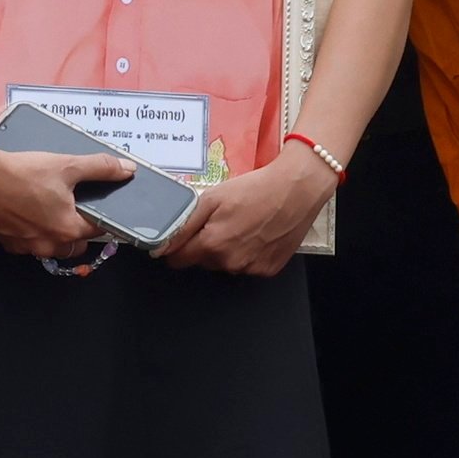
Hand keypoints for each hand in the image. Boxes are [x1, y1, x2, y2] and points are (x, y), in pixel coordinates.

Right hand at [0, 146, 133, 259]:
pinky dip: (35, 231)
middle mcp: (48, 245)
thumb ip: (101, 167)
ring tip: (52, 205)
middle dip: (80, 229)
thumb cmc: (23, 173)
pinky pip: (30, 243)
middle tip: (77, 205)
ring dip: (57, 232)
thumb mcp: (68, 165)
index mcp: (67, 230)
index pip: (99, 230)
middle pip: (76, 244)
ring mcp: (26, 247)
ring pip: (52, 246)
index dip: (104, 216)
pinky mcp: (7, 243)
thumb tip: (127, 169)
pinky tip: (30, 209)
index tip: (104, 206)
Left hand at [158, 150, 334, 275]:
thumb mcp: (213, 197)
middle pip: (204, 261)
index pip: (178, 260)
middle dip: (207, 244)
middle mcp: (229, 262)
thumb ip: (183, 225)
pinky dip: (250, 253)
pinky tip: (260, 234)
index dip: (179, 246)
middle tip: (224, 220)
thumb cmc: (256, 188)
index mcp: (212, 244)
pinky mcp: (268, 269)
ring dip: (229, 250)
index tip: (188, 235)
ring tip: (245, 224)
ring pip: (226, 264)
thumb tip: (161, 248)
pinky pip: (249, 266)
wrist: (297, 189)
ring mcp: (250, 268)